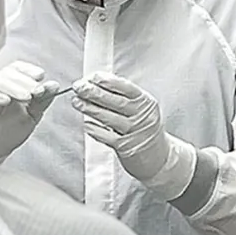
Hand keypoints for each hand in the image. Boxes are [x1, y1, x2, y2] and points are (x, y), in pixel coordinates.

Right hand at [0, 61, 59, 161]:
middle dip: (25, 81)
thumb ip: (41, 100)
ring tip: (25, 97)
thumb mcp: (31, 116)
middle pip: (8, 73)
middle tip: (37, 91)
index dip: (29, 70)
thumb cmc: (8, 133)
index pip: (18, 68)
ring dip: (13, 87)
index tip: (40, 76)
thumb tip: (53, 85)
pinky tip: (5, 100)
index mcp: (10, 84)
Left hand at [71, 72, 196, 199]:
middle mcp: (142, 116)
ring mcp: (134, 132)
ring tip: (77, 102)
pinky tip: (86, 123)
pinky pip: (107, 136)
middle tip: (79, 87)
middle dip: (94, 93)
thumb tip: (96, 83)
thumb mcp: (141, 108)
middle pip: (116, 102)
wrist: (158, 157)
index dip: (108, 81)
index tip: (92, 77)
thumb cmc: (144, 128)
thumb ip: (123, 96)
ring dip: (90, 109)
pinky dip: (94, 129)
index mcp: (146, 102)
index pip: (126, 88)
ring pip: (109, 118)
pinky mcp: (126, 147)